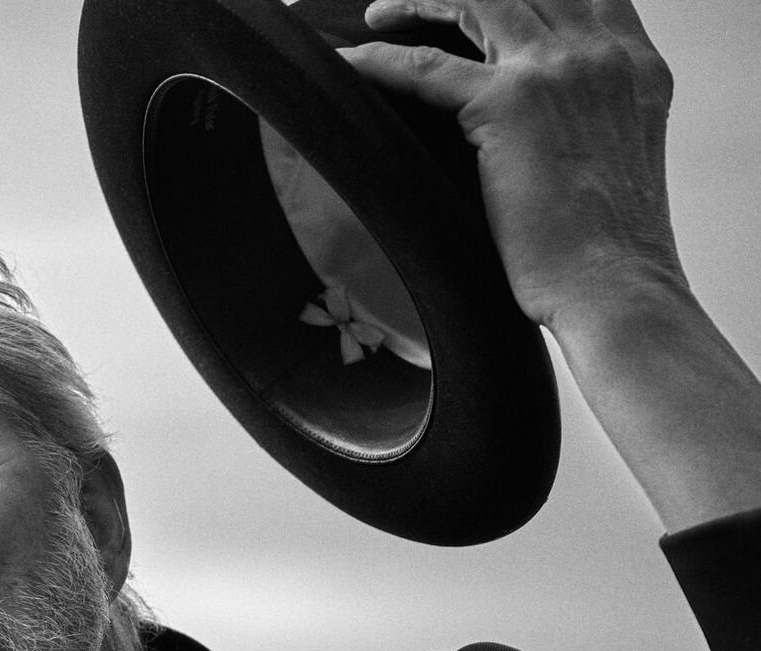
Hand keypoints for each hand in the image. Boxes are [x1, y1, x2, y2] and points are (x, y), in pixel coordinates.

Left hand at [339, 0, 683, 333]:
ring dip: (421, 1)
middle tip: (422, 4)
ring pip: (475, 0)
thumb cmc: (612, 251)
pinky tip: (352, 64)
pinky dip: (380, 62)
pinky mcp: (509, 105)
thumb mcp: (621, 155)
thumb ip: (592, 117)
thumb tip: (552, 128)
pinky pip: (425, 67)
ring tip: (381, 16)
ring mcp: (554, 69)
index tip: (490, 0)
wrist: (617, 288)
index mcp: (632, 61)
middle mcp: (599, 50)